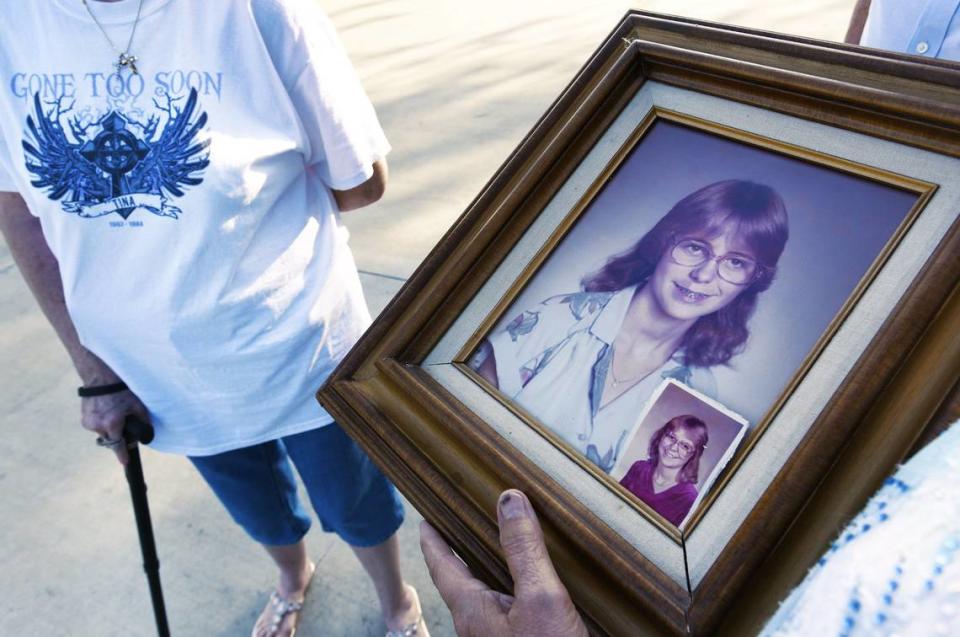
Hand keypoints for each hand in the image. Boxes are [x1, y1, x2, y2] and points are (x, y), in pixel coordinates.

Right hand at [81, 389, 149, 465]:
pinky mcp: (84, 419)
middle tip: (123, 427)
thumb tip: (145, 434)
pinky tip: (105, 410)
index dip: (122, 455)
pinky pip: (95, 426)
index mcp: (112, 423)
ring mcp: (89, 422)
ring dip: (109, 428)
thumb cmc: (121, 391)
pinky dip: (101, 422)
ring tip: (113, 413)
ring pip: (102, 433)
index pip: (117, 445)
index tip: (125, 462)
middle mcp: (98, 425)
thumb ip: (143, 421)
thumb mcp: (137, 405)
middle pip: (110, 439)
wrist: (100, 379)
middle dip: (117, 437)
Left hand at [421, 489, 588, 636]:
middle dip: (458, 555)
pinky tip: (528, 592)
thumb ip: (524, 550)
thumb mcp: (540, 598)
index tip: (424, 521)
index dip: (433, 541)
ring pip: (484, 601)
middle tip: (457, 528)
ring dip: (486, 574)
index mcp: (472, 611)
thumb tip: (507, 499)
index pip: (443, 567)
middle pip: (461, 583)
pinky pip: (506, 614)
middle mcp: (478, 628)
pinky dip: (510, 592)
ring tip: (494, 552)